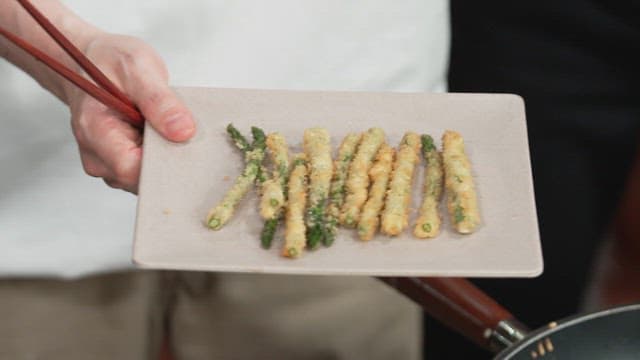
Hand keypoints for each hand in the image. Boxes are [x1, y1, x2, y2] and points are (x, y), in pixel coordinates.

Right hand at [67, 33, 194, 192]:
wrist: (92, 62)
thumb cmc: (110, 63)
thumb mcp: (138, 67)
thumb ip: (160, 100)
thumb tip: (183, 132)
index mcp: (95, 130)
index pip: (130, 169)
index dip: (161, 164)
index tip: (185, 147)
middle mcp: (96, 155)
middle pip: (139, 180)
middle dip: (167, 162)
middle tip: (185, 134)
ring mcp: (106, 164)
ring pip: (145, 179)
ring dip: (165, 159)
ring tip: (169, 129)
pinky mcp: (118, 164)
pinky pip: (146, 173)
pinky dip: (161, 158)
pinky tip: (164, 137)